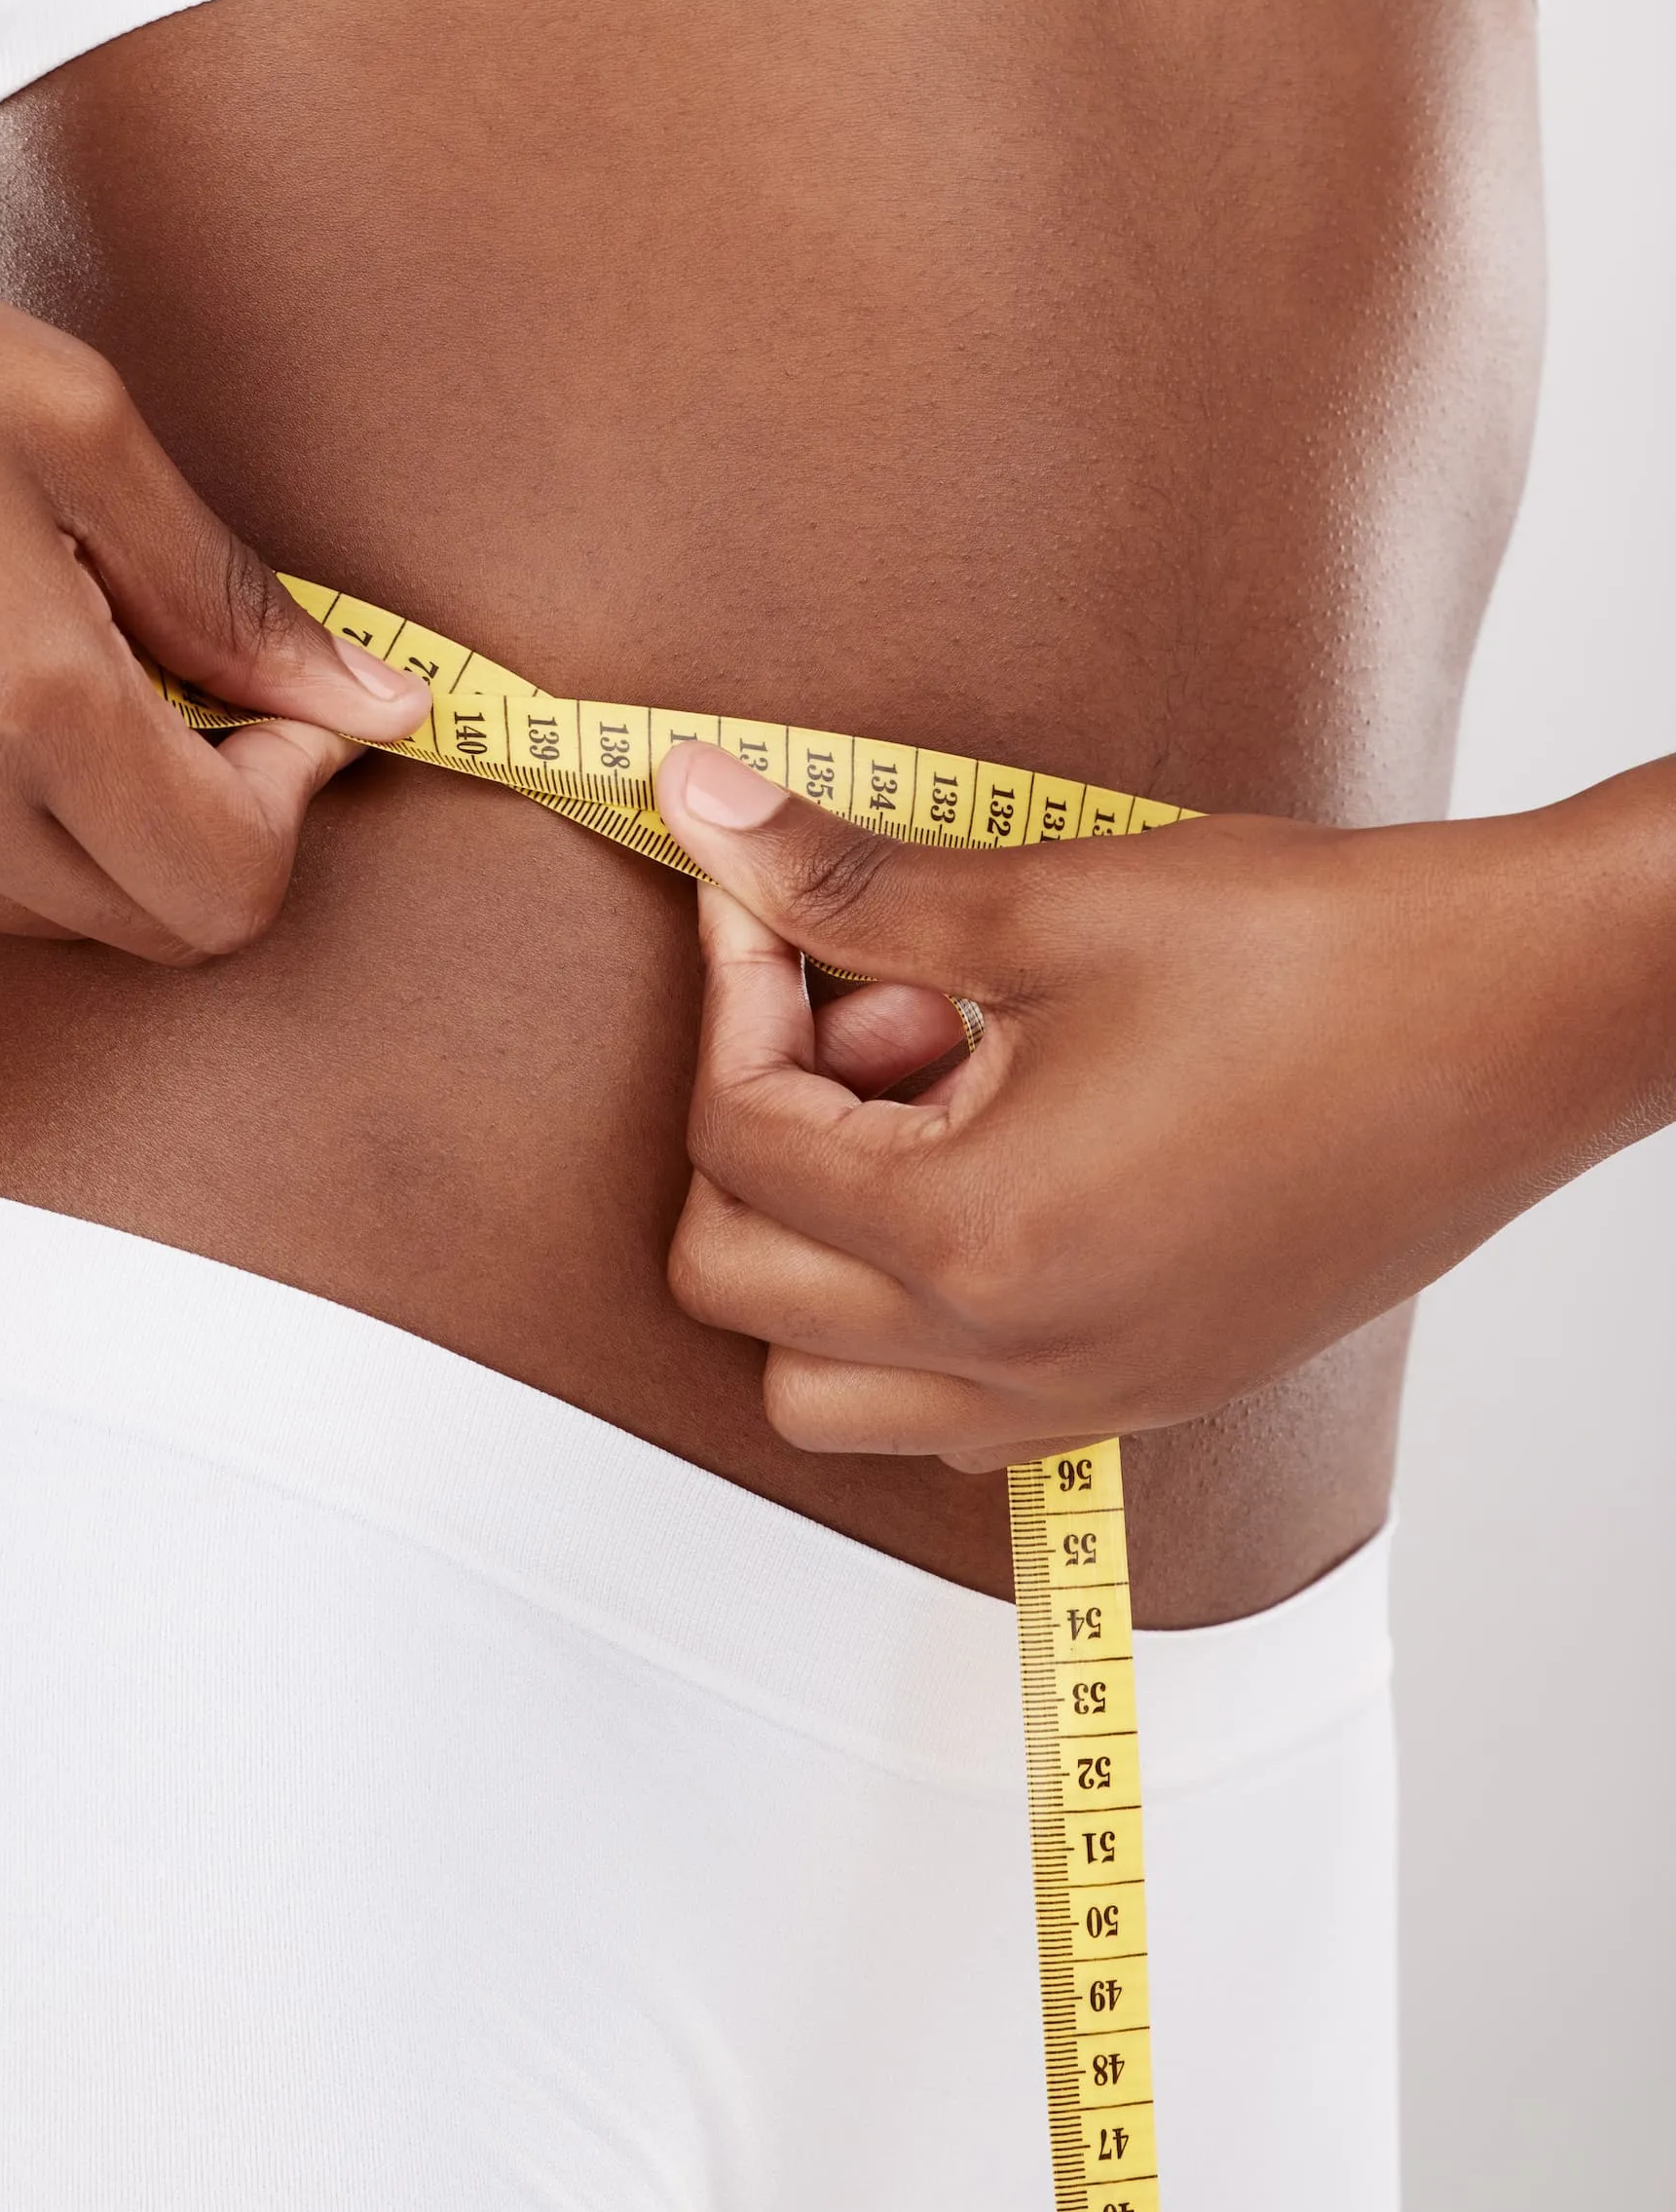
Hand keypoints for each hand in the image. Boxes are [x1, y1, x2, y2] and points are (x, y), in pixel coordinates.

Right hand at [0, 142, 426, 957]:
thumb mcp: (67, 416)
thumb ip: (229, 592)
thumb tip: (377, 703)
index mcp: (23, 705)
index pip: (232, 884)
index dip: (291, 797)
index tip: (278, 696)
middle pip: (142, 923)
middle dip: (202, 818)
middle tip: (169, 668)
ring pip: (23, 905)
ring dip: (72, 811)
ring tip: (12, 633)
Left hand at [651, 735, 1675, 1468]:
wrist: (1517, 1019)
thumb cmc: (1317, 958)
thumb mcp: (1046, 903)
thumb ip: (842, 882)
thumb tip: (694, 804)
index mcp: (975, 1239)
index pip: (735, 1143)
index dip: (732, 993)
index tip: (774, 896)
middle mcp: (1015, 1356)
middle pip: (737, 1287)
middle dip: (756, 1129)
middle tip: (868, 1003)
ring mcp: (1083, 1395)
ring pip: (827, 1387)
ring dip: (819, 1246)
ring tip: (934, 1098)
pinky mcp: (1144, 1393)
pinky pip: (950, 1407)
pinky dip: (917, 1310)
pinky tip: (1001, 1162)